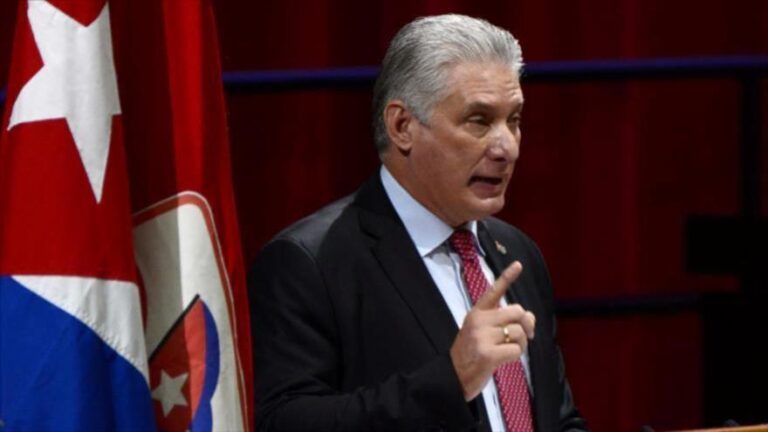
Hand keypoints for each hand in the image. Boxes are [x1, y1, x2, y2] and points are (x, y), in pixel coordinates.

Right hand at [449, 261, 535, 400]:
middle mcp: (478, 321)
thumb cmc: (471, 354)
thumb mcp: (480, 332)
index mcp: (476, 313)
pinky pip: (516, 349)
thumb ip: (502, 321)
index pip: (494, 291)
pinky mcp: (488, 354)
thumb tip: (530, 318)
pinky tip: (505, 360)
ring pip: (519, 332)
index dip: (507, 277)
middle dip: (526, 325)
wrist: (452, 376)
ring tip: (509, 350)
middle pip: (517, 312)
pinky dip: (516, 356)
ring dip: (522, 343)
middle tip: (524, 336)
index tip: (518, 264)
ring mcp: (482, 337)